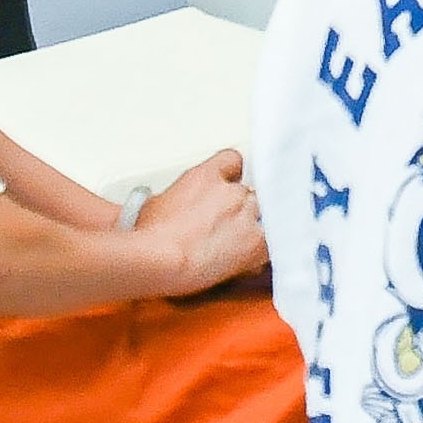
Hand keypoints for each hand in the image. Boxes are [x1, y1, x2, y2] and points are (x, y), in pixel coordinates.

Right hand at [134, 148, 264, 291]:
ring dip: (254, 229)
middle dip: (241, 208)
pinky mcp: (256, 243)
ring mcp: (246, 215)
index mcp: (205, 176)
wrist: (161, 258)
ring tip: (237, 247)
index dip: (230, 175)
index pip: (232, 160)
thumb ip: (177, 198)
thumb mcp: (155, 204)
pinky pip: (273, 242)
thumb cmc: (149, 236)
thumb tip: (173, 208)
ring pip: (264, 216)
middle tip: (225, 227)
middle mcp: (231, 191)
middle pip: (250, 192)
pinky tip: (253, 262)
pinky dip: (265, 251)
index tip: (226, 185)